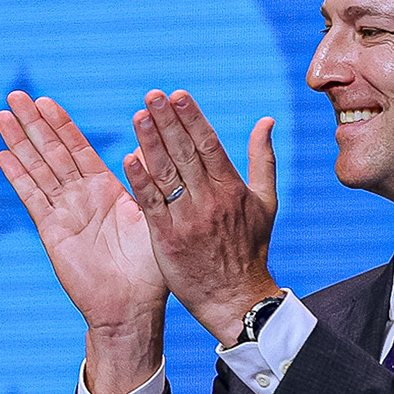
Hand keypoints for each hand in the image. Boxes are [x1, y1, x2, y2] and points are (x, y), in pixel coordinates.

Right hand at [0, 93, 168, 393]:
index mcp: (106, 189)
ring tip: (1, 116)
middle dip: (33, 123)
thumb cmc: (149, 269)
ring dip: (19, 142)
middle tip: (14, 94)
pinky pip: (32, 197)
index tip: (45, 100)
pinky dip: (18, 177)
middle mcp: (81, 196)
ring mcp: (63, 212)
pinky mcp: (51, 231)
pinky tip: (3, 156)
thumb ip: (144, 185)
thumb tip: (141, 149)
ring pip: (37, 169)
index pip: (79, 148)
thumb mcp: (152, 218)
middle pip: (51, 151)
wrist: (132, 307)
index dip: (61, 124)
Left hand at [124, 90, 280, 346]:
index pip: (210, 145)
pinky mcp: (167, 238)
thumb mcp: (266, 203)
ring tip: (138, 115)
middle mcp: (210, 200)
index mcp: (232, 189)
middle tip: (152, 94)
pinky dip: (140, 182)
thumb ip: (263, 159)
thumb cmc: (250, 249)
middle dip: (168, 122)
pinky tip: (128, 159)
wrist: (236, 299)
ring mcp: (188, 219)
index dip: (192, 118)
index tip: (177, 94)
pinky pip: (151, 205)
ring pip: (167, 174)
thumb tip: (266, 120)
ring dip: (151, 143)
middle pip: (186, 153)